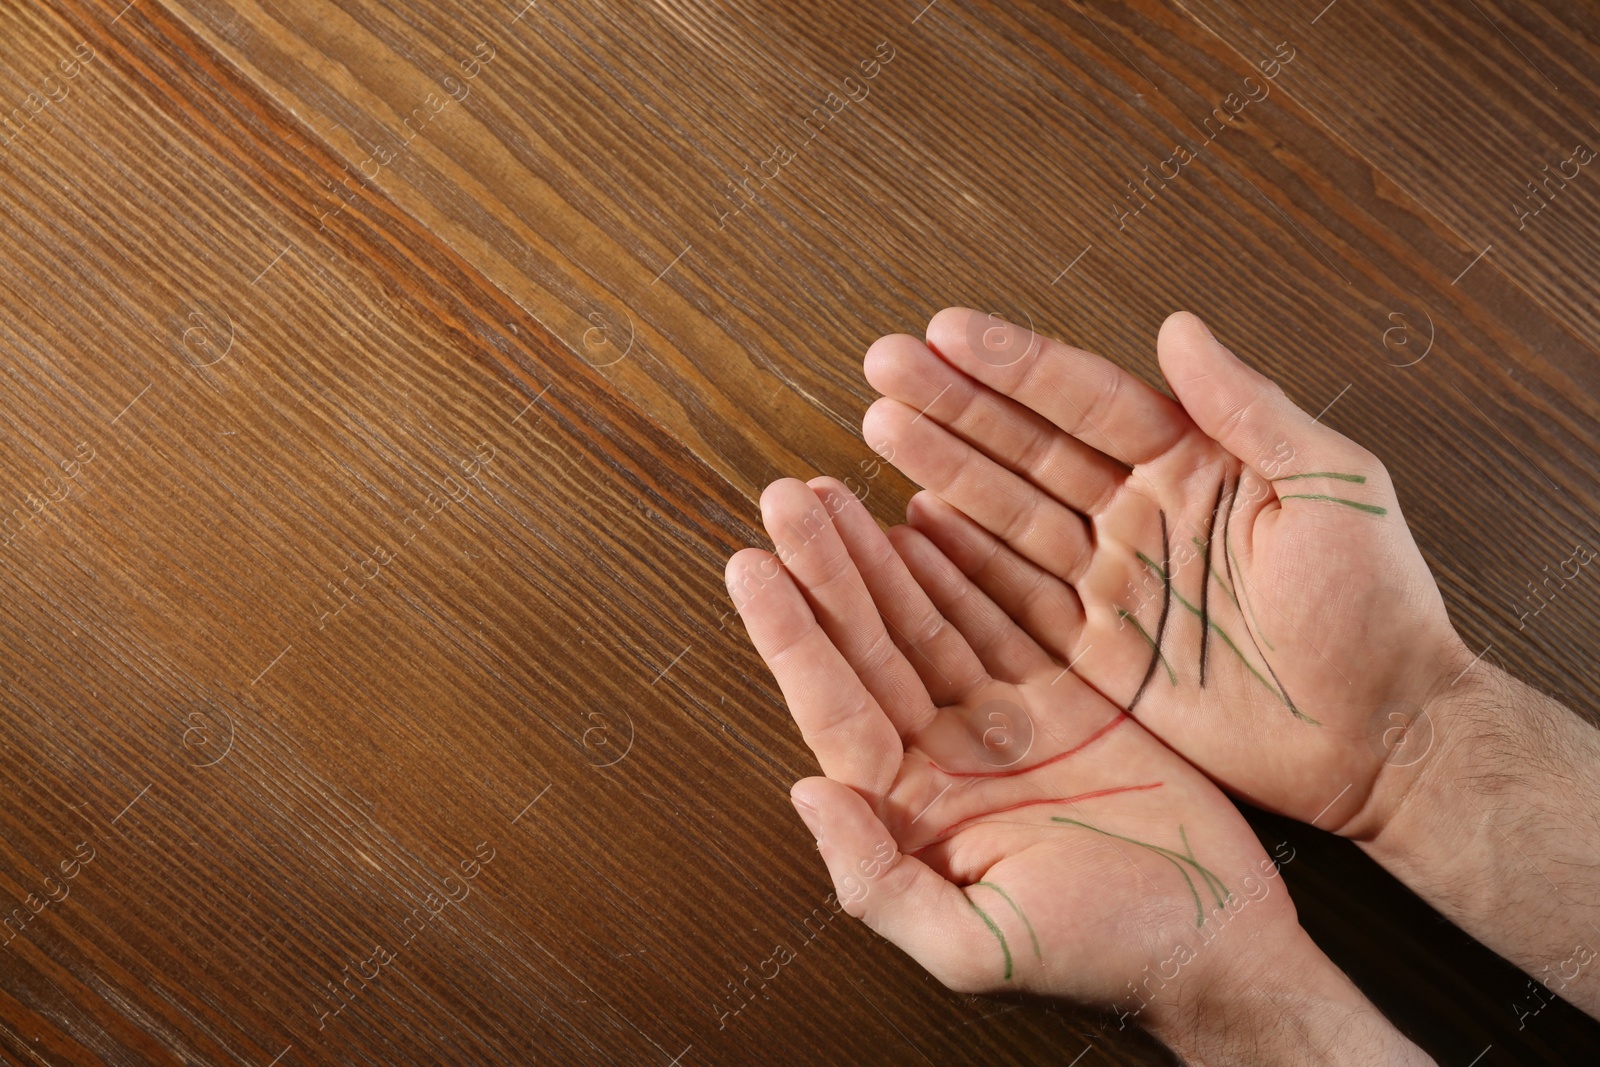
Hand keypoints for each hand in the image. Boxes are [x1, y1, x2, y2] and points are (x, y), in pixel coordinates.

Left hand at [725, 477, 1424, 1061]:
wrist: (1217, 942)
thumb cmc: (1102, 956)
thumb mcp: (976, 947)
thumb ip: (877, 880)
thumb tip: (808, 791)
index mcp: (912, 810)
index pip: (834, 705)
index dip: (790, 634)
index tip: (750, 564)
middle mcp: (944, 756)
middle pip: (869, 645)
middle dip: (826, 569)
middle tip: (787, 497)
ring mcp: (1003, 720)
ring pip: (925, 619)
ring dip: (878, 556)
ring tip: (834, 496)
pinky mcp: (1065, 695)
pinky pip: (1003, 615)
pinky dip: (964, 565)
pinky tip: (923, 518)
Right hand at [861, 308, 1471, 836]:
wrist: (1383, 739)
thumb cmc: (1377, 608)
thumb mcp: (1333, 490)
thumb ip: (1249, 410)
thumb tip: (1177, 327)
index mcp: (1194, 465)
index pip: (1090, 400)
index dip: (1019, 365)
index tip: (950, 330)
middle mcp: (1139, 515)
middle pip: (1030, 449)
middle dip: (956, 405)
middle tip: (884, 364)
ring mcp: (1112, 585)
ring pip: (1009, 516)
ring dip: (944, 468)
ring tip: (880, 424)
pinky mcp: (1096, 656)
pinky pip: (1014, 600)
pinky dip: (963, 563)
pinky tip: (913, 521)